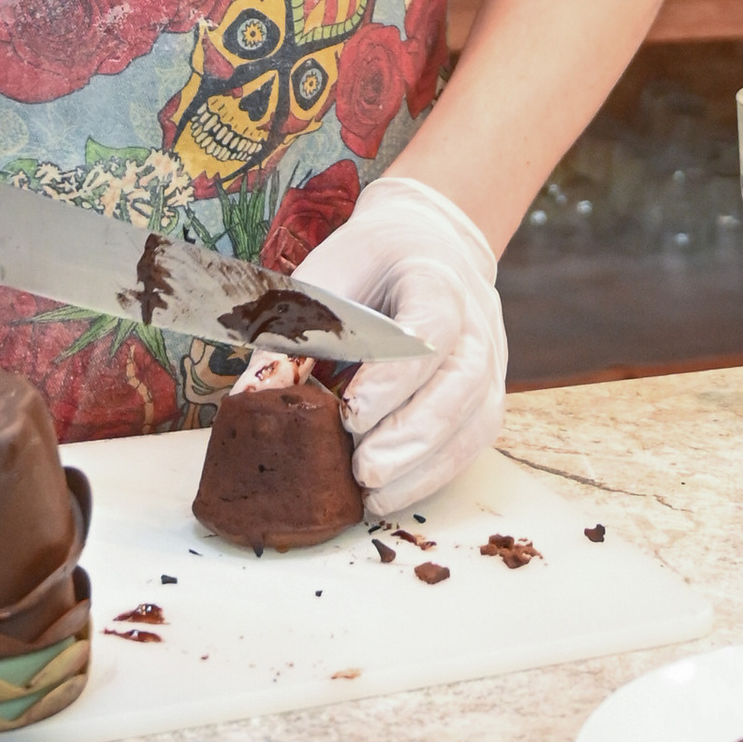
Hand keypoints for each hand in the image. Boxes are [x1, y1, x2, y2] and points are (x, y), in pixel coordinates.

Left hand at [291, 173, 503, 508]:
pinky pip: (474, 440)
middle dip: (411, 435)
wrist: (424, 245)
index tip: (351, 414)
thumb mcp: (320, 282)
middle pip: (463, 381)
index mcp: (433, 275)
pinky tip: (392, 494)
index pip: (433, 325)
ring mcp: (491, 357)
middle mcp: (476, 318)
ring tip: (374, 496)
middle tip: (362, 471)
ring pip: (476, 419)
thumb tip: (251, 398)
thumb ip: (290, 334)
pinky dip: (436, 474)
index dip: (396, 376)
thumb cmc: (365, 267)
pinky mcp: (487, 392)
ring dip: (425, 466)